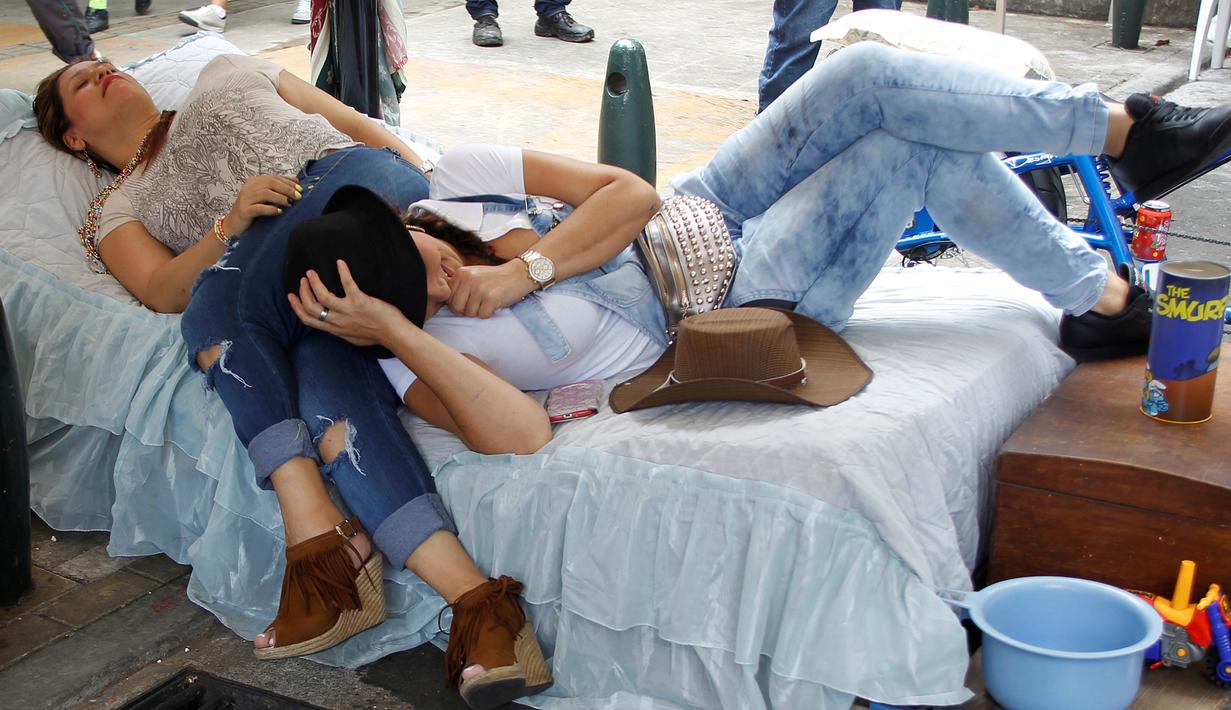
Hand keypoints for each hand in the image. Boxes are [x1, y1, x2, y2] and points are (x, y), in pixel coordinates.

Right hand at [224, 174, 300, 235]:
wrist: (233, 226)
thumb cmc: (253, 212)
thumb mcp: (266, 199)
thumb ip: (278, 189)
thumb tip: (296, 181)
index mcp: (254, 182)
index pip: (274, 178)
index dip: (288, 182)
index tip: (300, 188)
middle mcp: (248, 187)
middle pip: (270, 183)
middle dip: (287, 189)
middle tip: (298, 196)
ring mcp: (245, 198)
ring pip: (265, 193)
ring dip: (280, 198)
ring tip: (290, 203)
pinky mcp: (244, 211)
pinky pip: (258, 208)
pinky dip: (270, 209)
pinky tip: (280, 212)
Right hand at [288, 260, 406, 347]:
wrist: (393, 334)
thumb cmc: (376, 335)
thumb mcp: (352, 337)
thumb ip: (341, 329)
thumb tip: (334, 324)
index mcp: (334, 329)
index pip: (308, 320)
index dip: (297, 307)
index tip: (291, 297)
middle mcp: (337, 321)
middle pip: (311, 307)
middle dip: (303, 292)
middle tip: (303, 280)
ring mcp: (347, 311)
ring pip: (322, 296)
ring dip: (314, 282)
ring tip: (311, 272)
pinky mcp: (359, 301)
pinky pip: (347, 283)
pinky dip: (343, 271)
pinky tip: (340, 262)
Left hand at [448, 261, 536, 317]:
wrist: (518, 274)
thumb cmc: (494, 278)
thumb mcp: (473, 275)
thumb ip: (458, 285)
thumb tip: (443, 303)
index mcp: (460, 274)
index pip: (449, 299)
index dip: (458, 305)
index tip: (469, 301)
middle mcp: (468, 280)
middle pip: (457, 308)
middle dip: (467, 310)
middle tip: (479, 303)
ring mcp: (479, 289)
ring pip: (470, 313)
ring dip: (479, 312)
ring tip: (487, 301)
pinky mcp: (491, 298)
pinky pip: (483, 315)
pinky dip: (489, 313)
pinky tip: (495, 303)